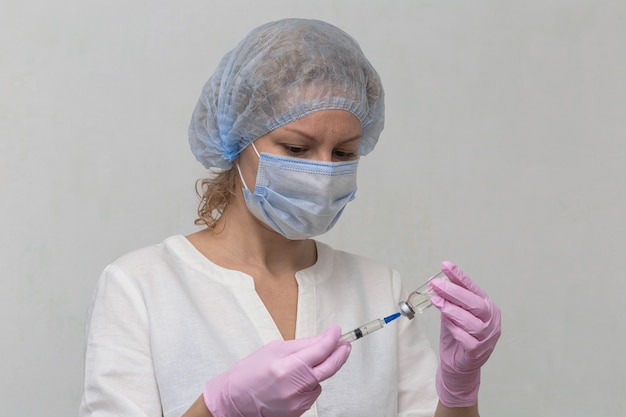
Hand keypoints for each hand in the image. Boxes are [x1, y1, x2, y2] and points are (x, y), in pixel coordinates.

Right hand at [202, 326, 350, 416]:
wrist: (234, 401)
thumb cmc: (248, 374)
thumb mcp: (273, 350)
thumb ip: (301, 345)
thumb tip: (322, 338)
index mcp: (287, 367)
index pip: (320, 350)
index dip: (332, 338)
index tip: (336, 331)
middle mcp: (295, 386)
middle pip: (330, 367)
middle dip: (340, 353)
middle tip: (345, 344)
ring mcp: (298, 402)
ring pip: (320, 380)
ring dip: (316, 371)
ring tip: (294, 370)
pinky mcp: (299, 411)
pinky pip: (312, 392)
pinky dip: (308, 384)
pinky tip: (292, 383)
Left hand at [429, 261, 500, 407]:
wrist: (459, 365)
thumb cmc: (457, 335)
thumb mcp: (452, 313)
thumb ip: (447, 299)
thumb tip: (433, 280)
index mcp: (487, 306)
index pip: (472, 287)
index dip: (459, 276)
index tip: (445, 265)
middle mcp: (491, 320)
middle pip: (474, 303)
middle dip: (453, 292)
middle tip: (435, 284)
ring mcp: (487, 337)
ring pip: (471, 321)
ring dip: (451, 309)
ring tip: (436, 301)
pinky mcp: (478, 352)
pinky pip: (466, 339)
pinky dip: (455, 329)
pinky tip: (446, 323)